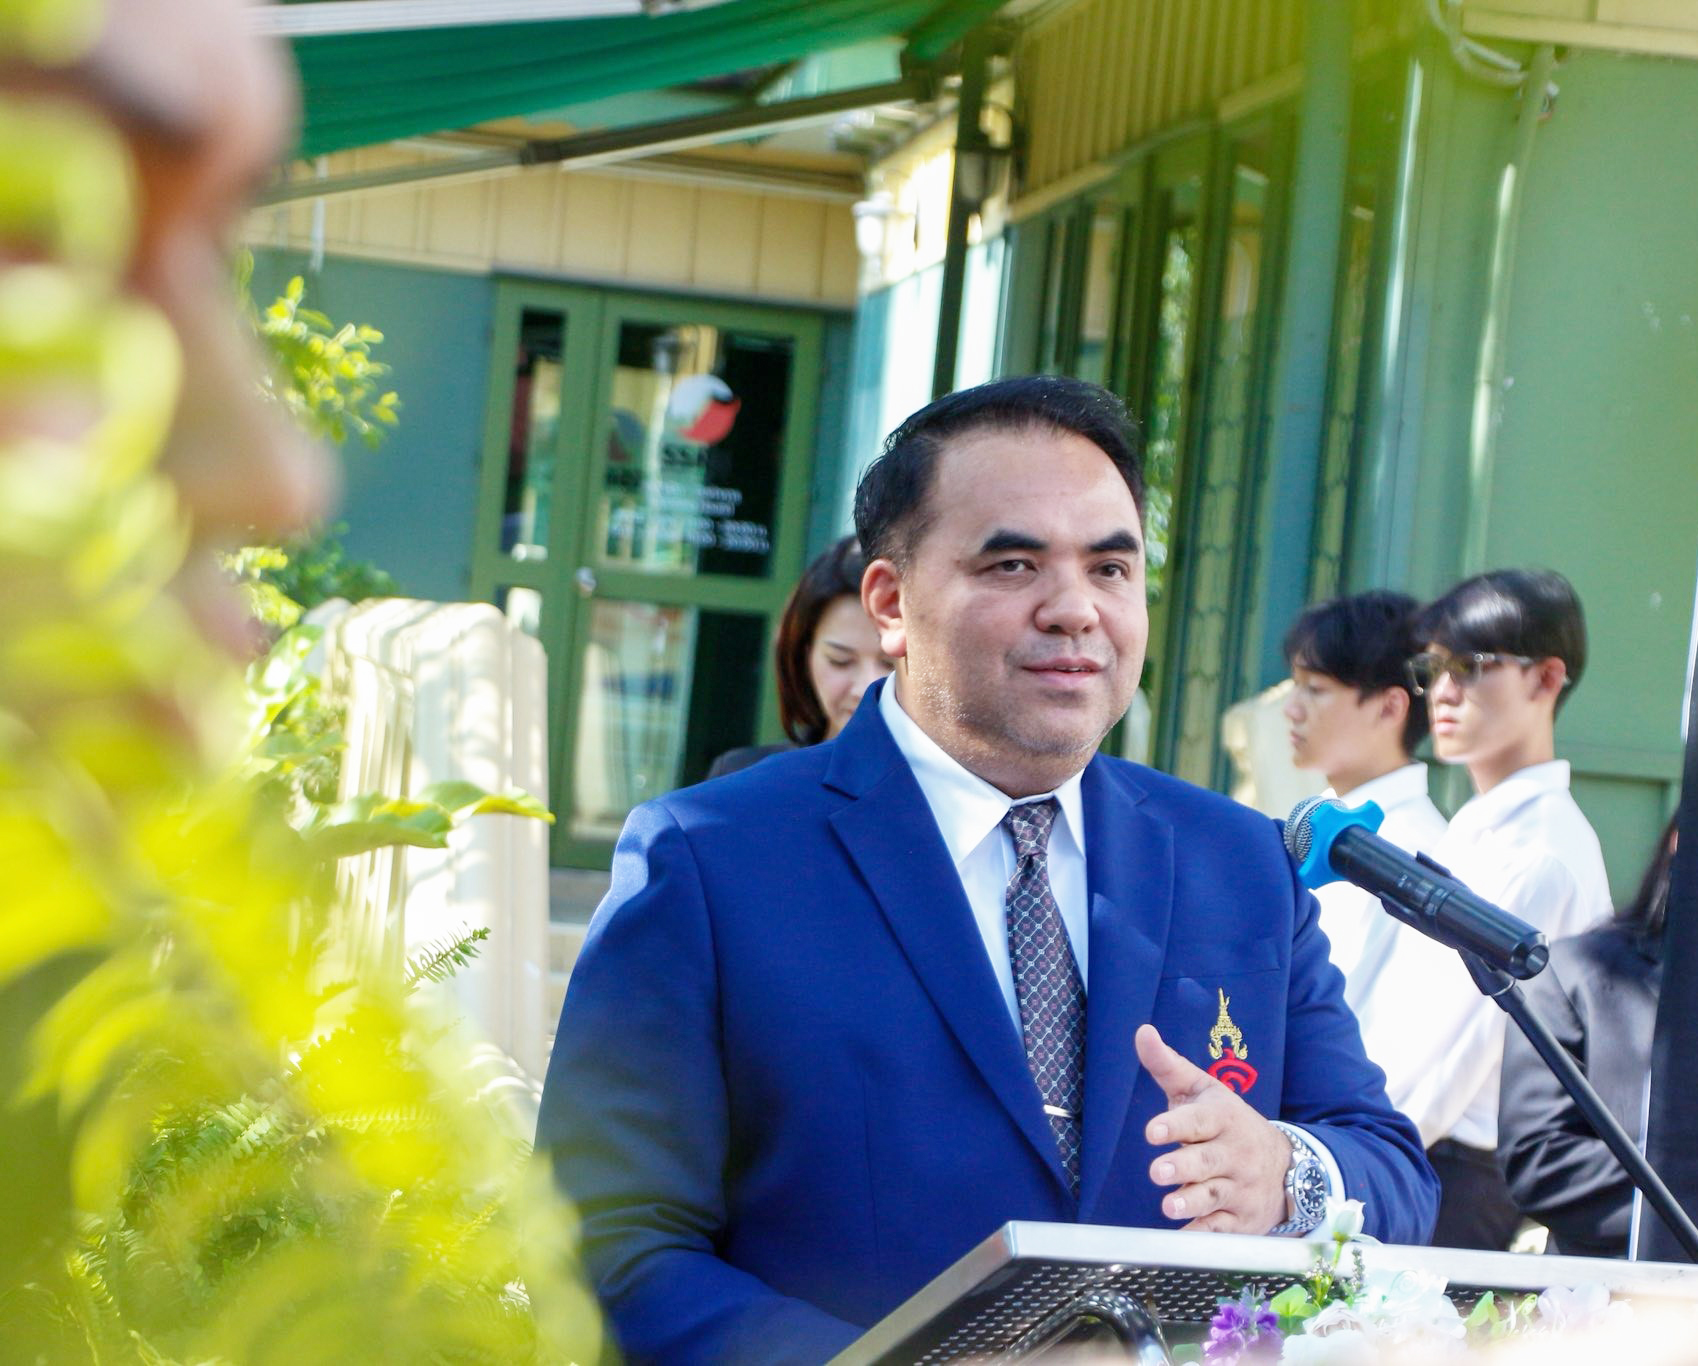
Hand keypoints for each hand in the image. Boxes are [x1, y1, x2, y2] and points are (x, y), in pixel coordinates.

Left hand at [1136, 1023, 1290, 1232]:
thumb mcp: (1202, 1090)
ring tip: (1168, 1205)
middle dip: (1183, 1166)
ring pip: (1214, 1196)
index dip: (1176, 1125)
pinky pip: (1222, 1230)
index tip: (1152, 1131)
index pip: (1200, 1120)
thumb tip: (1142, 1032)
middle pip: (1207, 1161)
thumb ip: (1168, 1065)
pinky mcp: (1241, 1219)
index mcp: (1222, 1118)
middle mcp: (1234, 1154)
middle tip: (1158, 1171)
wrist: (1286, 1166)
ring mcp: (1240, 1188)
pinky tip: (1183, 1237)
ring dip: (1191, 1201)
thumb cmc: (1226, 1122)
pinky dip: (1204, 1234)